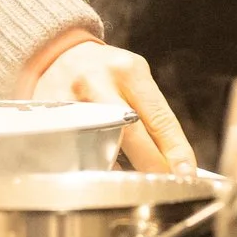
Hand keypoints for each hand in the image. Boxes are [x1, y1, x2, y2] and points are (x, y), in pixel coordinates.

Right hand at [27, 33, 195, 173]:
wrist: (57, 53)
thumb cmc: (104, 71)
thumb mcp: (134, 78)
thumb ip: (153, 115)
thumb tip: (175, 160)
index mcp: (129, 71)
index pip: (158, 118)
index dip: (175, 150)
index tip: (187, 173)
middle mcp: (98, 83)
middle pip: (129, 135)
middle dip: (151, 165)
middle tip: (163, 183)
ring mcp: (70, 102)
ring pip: (99, 150)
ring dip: (119, 170)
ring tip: (129, 178)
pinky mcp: (49, 119)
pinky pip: (74, 154)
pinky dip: (92, 166)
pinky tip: (99, 166)